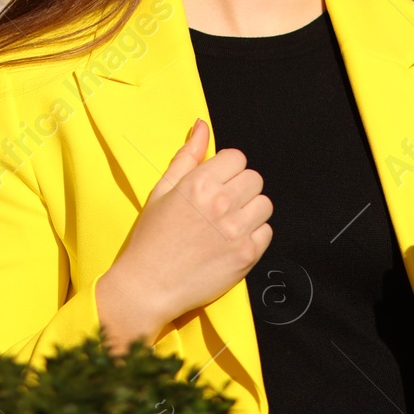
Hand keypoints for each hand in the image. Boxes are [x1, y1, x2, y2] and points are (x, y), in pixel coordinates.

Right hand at [97, 119, 272, 349]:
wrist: (147, 287)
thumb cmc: (150, 239)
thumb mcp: (161, 191)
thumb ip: (186, 156)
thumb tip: (202, 126)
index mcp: (199, 184)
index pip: (237, 157)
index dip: (227, 168)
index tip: (217, 182)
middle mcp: (221, 204)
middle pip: (254, 178)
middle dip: (240, 187)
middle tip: (221, 204)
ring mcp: (237, 231)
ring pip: (265, 204)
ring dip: (250, 210)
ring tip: (228, 223)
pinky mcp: (247, 255)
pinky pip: (267, 232)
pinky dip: (254, 235)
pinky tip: (232, 241)